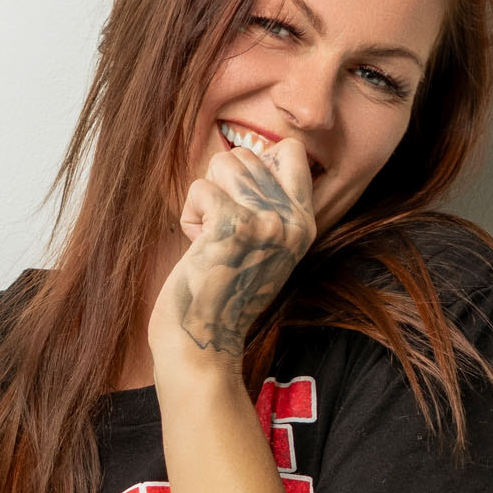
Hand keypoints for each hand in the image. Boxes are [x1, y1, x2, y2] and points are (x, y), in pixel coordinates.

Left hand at [151, 133, 315, 365]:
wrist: (204, 341)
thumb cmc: (223, 292)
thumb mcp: (265, 247)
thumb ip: (268, 204)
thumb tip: (247, 155)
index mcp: (303, 222)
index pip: (291, 150)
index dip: (257, 162)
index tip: (241, 200)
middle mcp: (292, 220)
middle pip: (246, 155)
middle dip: (222, 186)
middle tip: (221, 231)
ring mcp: (267, 221)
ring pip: (223, 163)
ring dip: (205, 198)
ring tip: (209, 237)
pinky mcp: (234, 225)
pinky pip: (200, 189)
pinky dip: (189, 216)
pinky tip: (198, 246)